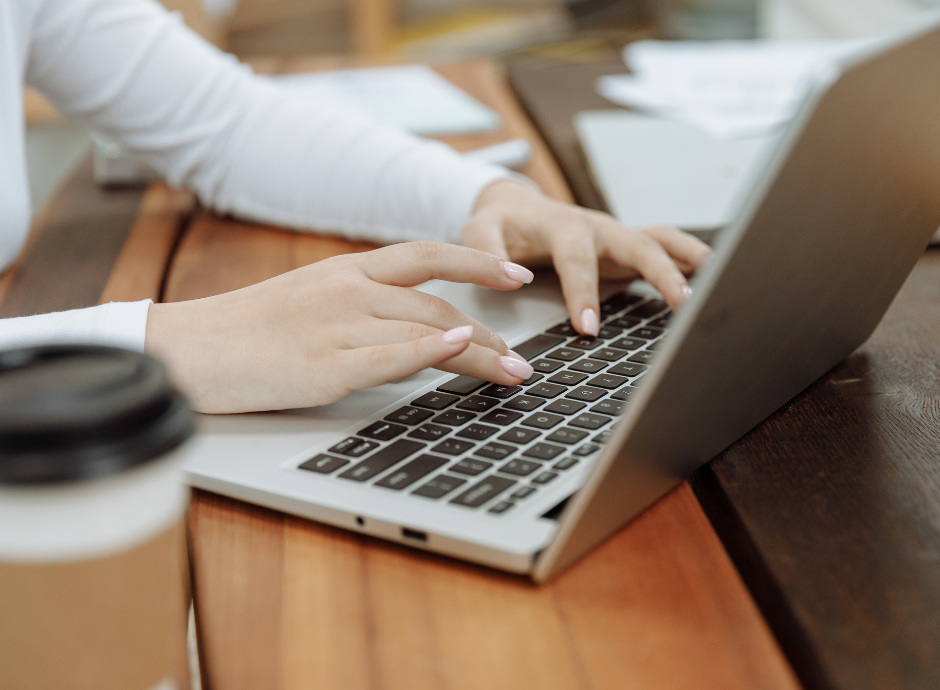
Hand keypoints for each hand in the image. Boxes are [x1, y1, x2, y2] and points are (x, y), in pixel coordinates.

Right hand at [145, 242, 535, 413]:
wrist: (188, 350)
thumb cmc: (248, 329)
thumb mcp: (309, 298)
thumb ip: (361, 302)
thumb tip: (415, 323)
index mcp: (345, 270)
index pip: (426, 256)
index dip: (477, 262)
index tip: (514, 275)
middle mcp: (348, 290)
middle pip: (439, 304)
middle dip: (491, 333)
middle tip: (521, 358)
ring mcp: (337, 327)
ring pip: (427, 331)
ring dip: (480, 353)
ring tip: (513, 373)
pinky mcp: (324, 368)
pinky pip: (390, 355)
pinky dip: (432, 350)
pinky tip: (464, 349)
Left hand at [461, 180, 711, 334]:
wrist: (515, 208)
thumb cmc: (499, 224)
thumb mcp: (478, 231)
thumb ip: (486, 251)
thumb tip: (511, 277)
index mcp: (560, 225)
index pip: (575, 259)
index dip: (583, 292)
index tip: (587, 328)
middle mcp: (595, 227)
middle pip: (635, 243)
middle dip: (660, 271)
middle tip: (680, 302)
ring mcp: (615, 236)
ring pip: (658, 240)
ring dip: (686, 259)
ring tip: (716, 280)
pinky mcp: (625, 247)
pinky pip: (662, 247)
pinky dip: (687, 258)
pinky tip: (711, 277)